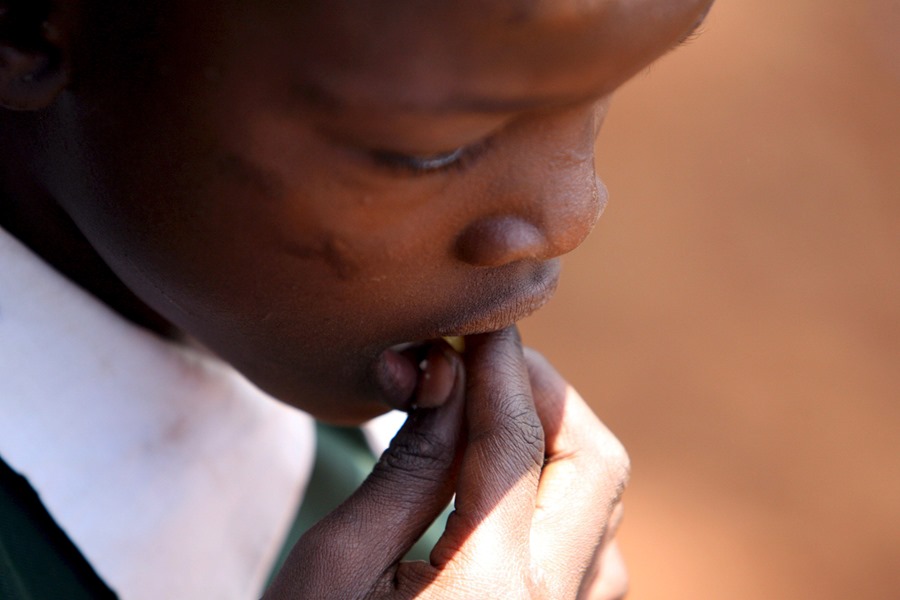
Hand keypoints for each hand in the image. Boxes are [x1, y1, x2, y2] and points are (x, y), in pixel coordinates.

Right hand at [264, 327, 629, 598]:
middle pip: (596, 468)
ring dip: (561, 442)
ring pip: (605, 508)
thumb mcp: (332, 568)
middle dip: (549, 398)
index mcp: (486, 593)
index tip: (482, 322)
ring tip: (497, 409)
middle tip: (491, 363)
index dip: (499, 369)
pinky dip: (563, 492)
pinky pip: (594, 550)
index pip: (513, 445)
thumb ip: (402, 471)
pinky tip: (513, 475)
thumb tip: (448, 382)